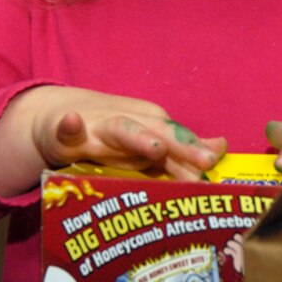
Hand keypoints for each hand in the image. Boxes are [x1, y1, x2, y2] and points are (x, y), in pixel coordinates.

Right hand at [0, 86, 224, 192]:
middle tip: (205, 160)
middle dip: (183, 146)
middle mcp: (131, 122)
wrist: (59, 114)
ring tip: (157, 148)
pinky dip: (69, 125)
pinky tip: (71, 122)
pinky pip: (66, 129)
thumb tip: (221, 148)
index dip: (196, 153)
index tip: (215, 168)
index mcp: (151, 126)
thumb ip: (181, 149)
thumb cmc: (112, 134)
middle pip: (160, 132)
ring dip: (139, 137)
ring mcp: (99, 126)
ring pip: (121, 130)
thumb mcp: (147, 140)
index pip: (180, 141)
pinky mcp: (66, 132)